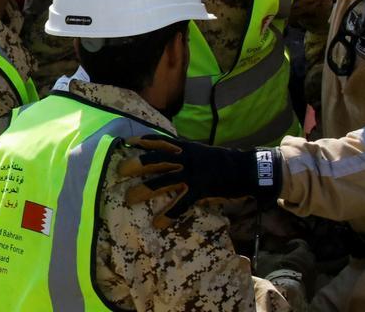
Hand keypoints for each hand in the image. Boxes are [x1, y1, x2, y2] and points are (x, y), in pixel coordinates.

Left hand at [118, 136, 281, 227]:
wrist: (244, 169)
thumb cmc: (222, 161)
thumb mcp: (200, 151)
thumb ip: (184, 153)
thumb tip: (168, 156)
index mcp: (185, 147)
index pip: (159, 141)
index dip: (142, 141)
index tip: (126, 141)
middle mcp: (184, 157)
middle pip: (154, 159)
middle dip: (135, 164)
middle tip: (120, 171)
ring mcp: (191, 173)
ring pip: (161, 181)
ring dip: (143, 190)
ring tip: (128, 199)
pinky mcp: (199, 189)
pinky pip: (180, 204)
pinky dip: (168, 215)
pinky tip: (158, 223)